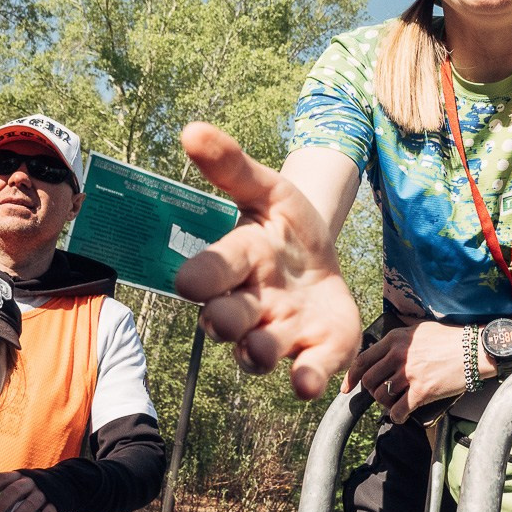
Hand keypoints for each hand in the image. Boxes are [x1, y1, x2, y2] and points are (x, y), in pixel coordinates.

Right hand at [176, 123, 361, 399]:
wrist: (320, 256)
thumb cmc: (284, 224)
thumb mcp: (267, 189)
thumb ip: (232, 166)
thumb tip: (191, 129)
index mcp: (236, 261)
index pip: (208, 272)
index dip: (199, 278)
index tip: (191, 282)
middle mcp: (249, 303)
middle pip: (226, 320)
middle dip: (222, 321)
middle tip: (222, 320)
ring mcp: (280, 330)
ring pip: (258, 351)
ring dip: (258, 352)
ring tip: (262, 347)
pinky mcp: (315, 349)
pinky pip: (306, 370)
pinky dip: (306, 378)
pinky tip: (307, 382)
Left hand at [345, 321, 469, 423]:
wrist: (475, 350)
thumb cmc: (451, 339)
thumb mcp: (419, 329)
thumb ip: (399, 339)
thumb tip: (385, 350)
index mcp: (394, 339)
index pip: (362, 360)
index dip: (351, 377)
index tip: (347, 388)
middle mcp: (398, 355)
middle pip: (369, 381)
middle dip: (372, 392)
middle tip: (382, 395)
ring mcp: (409, 374)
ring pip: (381, 397)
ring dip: (386, 404)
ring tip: (396, 402)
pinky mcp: (421, 391)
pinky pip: (398, 411)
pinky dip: (397, 417)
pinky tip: (402, 416)